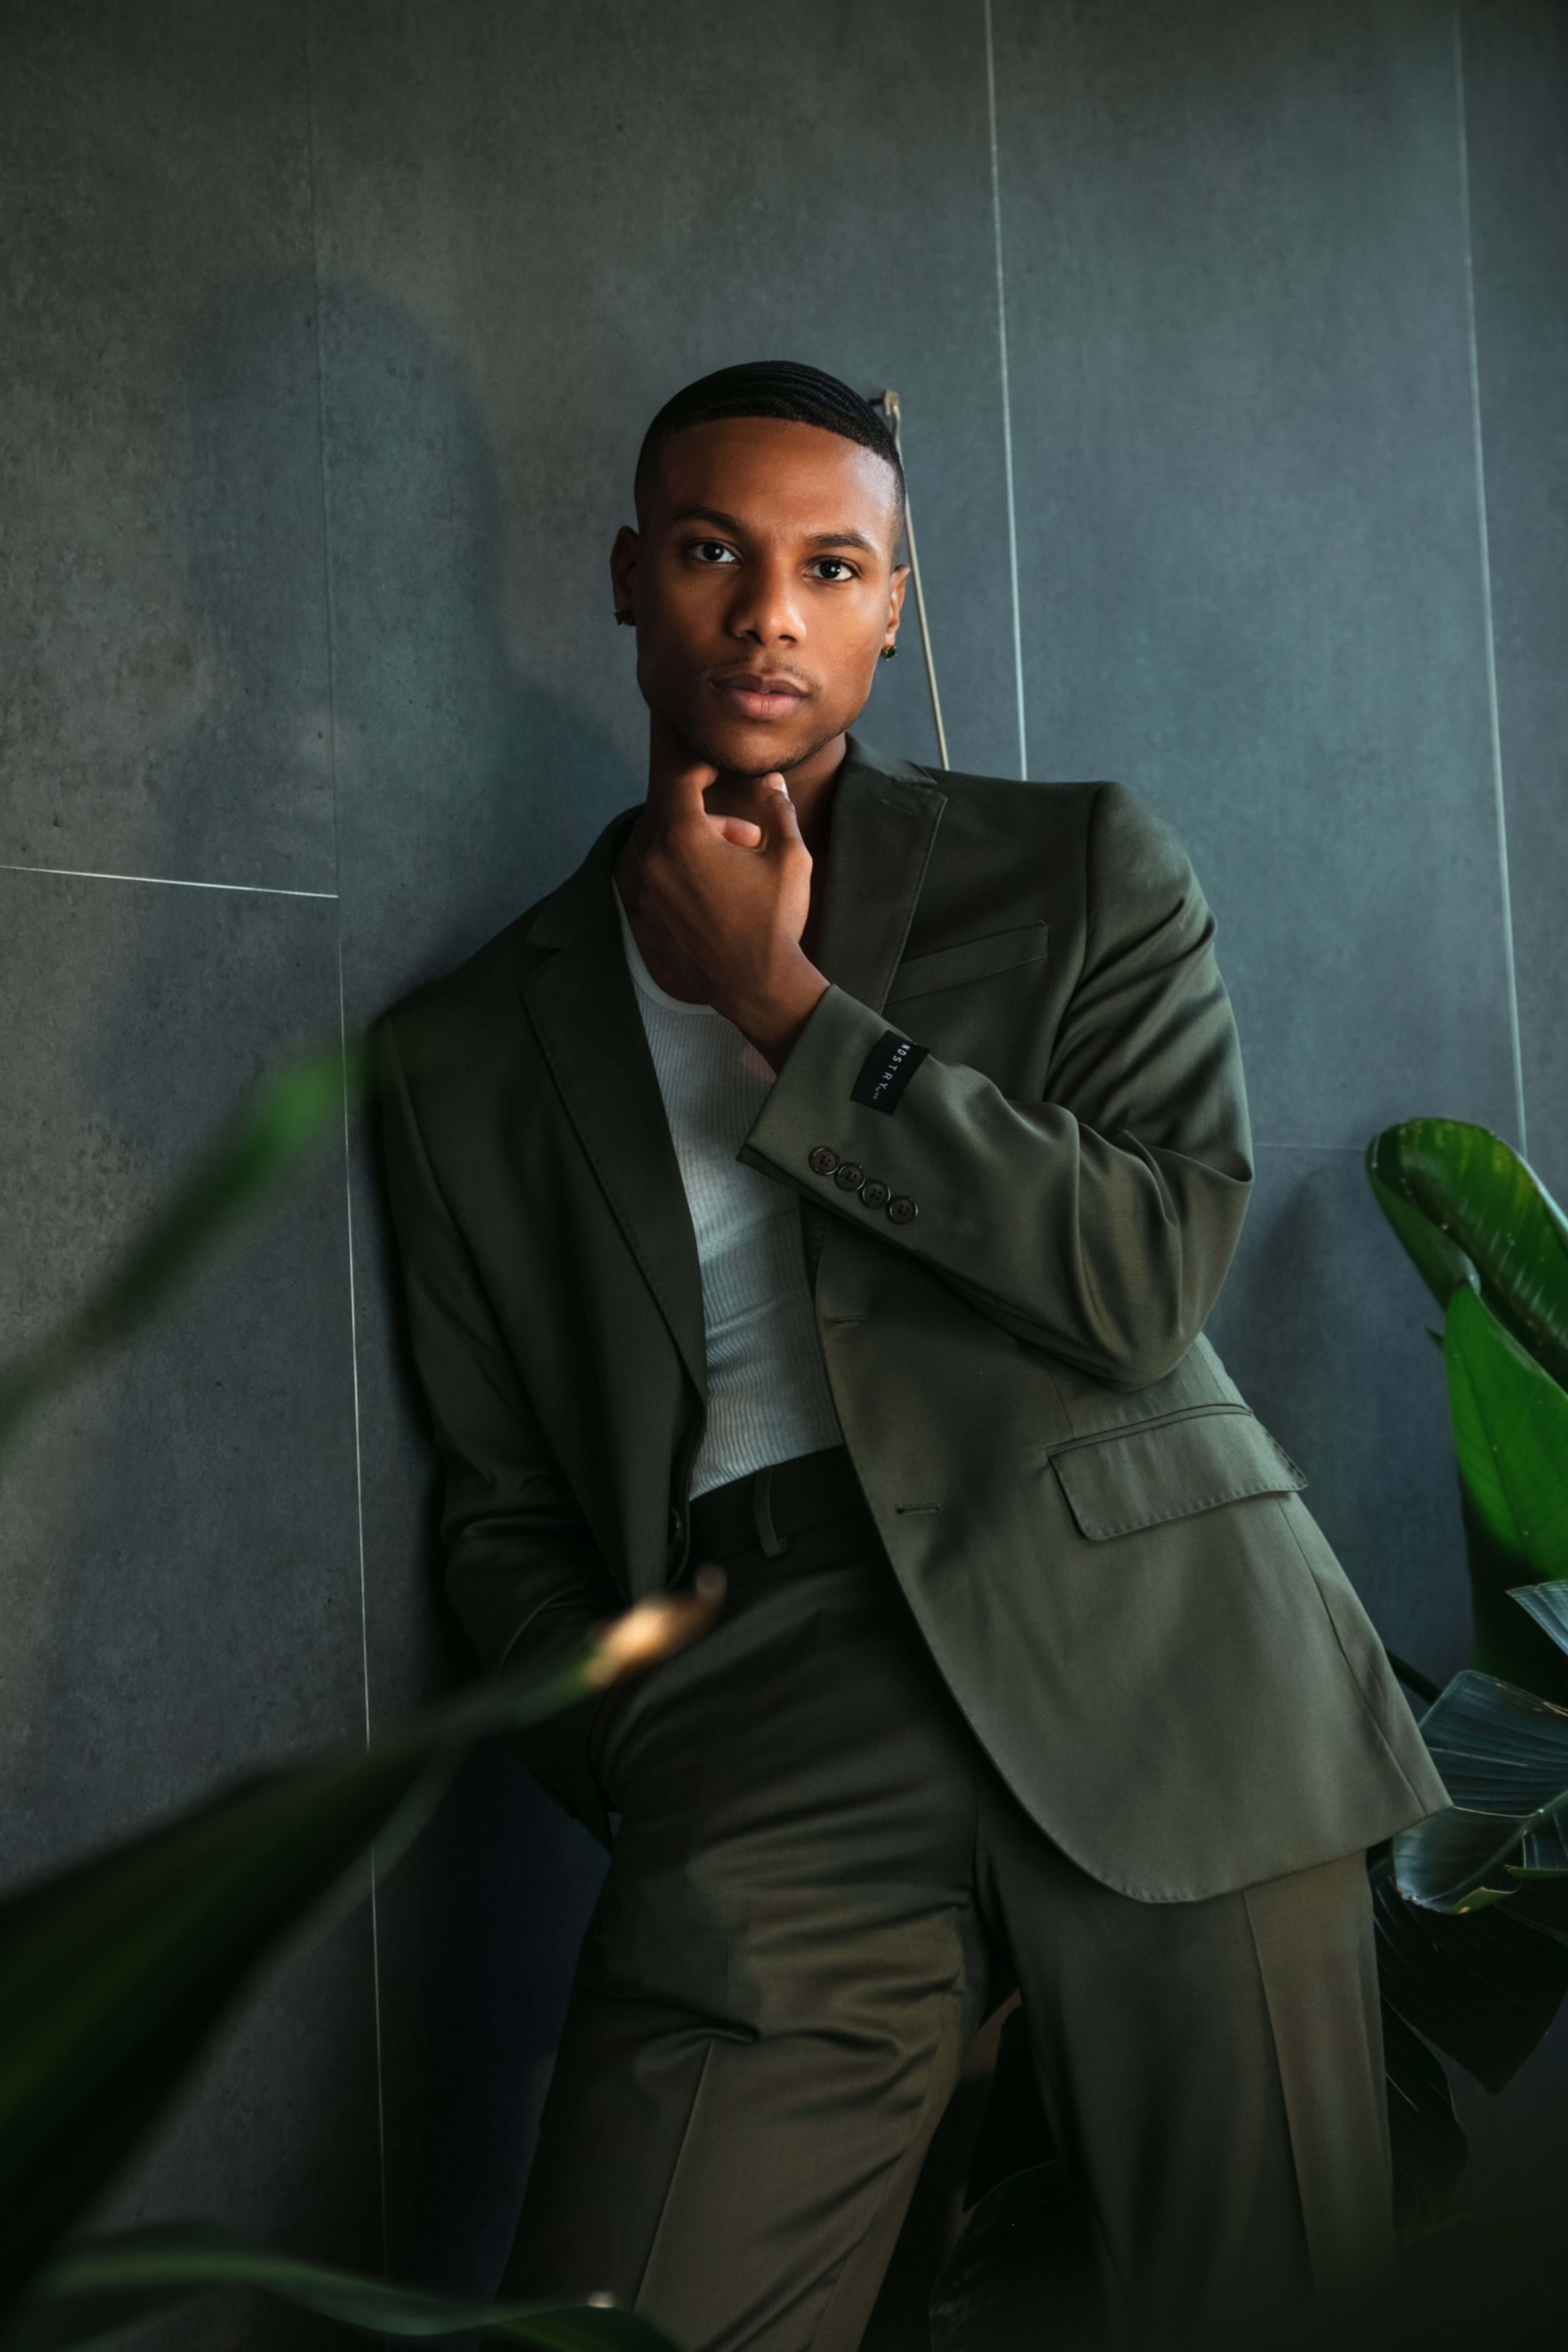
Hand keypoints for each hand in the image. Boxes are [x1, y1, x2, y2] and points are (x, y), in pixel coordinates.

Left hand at [619, 759, 828, 1069]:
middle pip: (677, 823)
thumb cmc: (775, 919)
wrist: (758, 986)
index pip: (682, 784)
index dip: (701, 771)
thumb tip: (771, 780)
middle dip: (711, 823)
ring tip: (732, 875)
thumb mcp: (790, 857)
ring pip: (666, 856)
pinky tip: (713, 902)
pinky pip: (659, 890)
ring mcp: (646, 898)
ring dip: (696, 855)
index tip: (715, 771)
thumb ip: (777, 810)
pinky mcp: (646, 926)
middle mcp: (654, 864)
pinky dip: (681, 886)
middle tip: (748, 840)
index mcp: (684, 839)